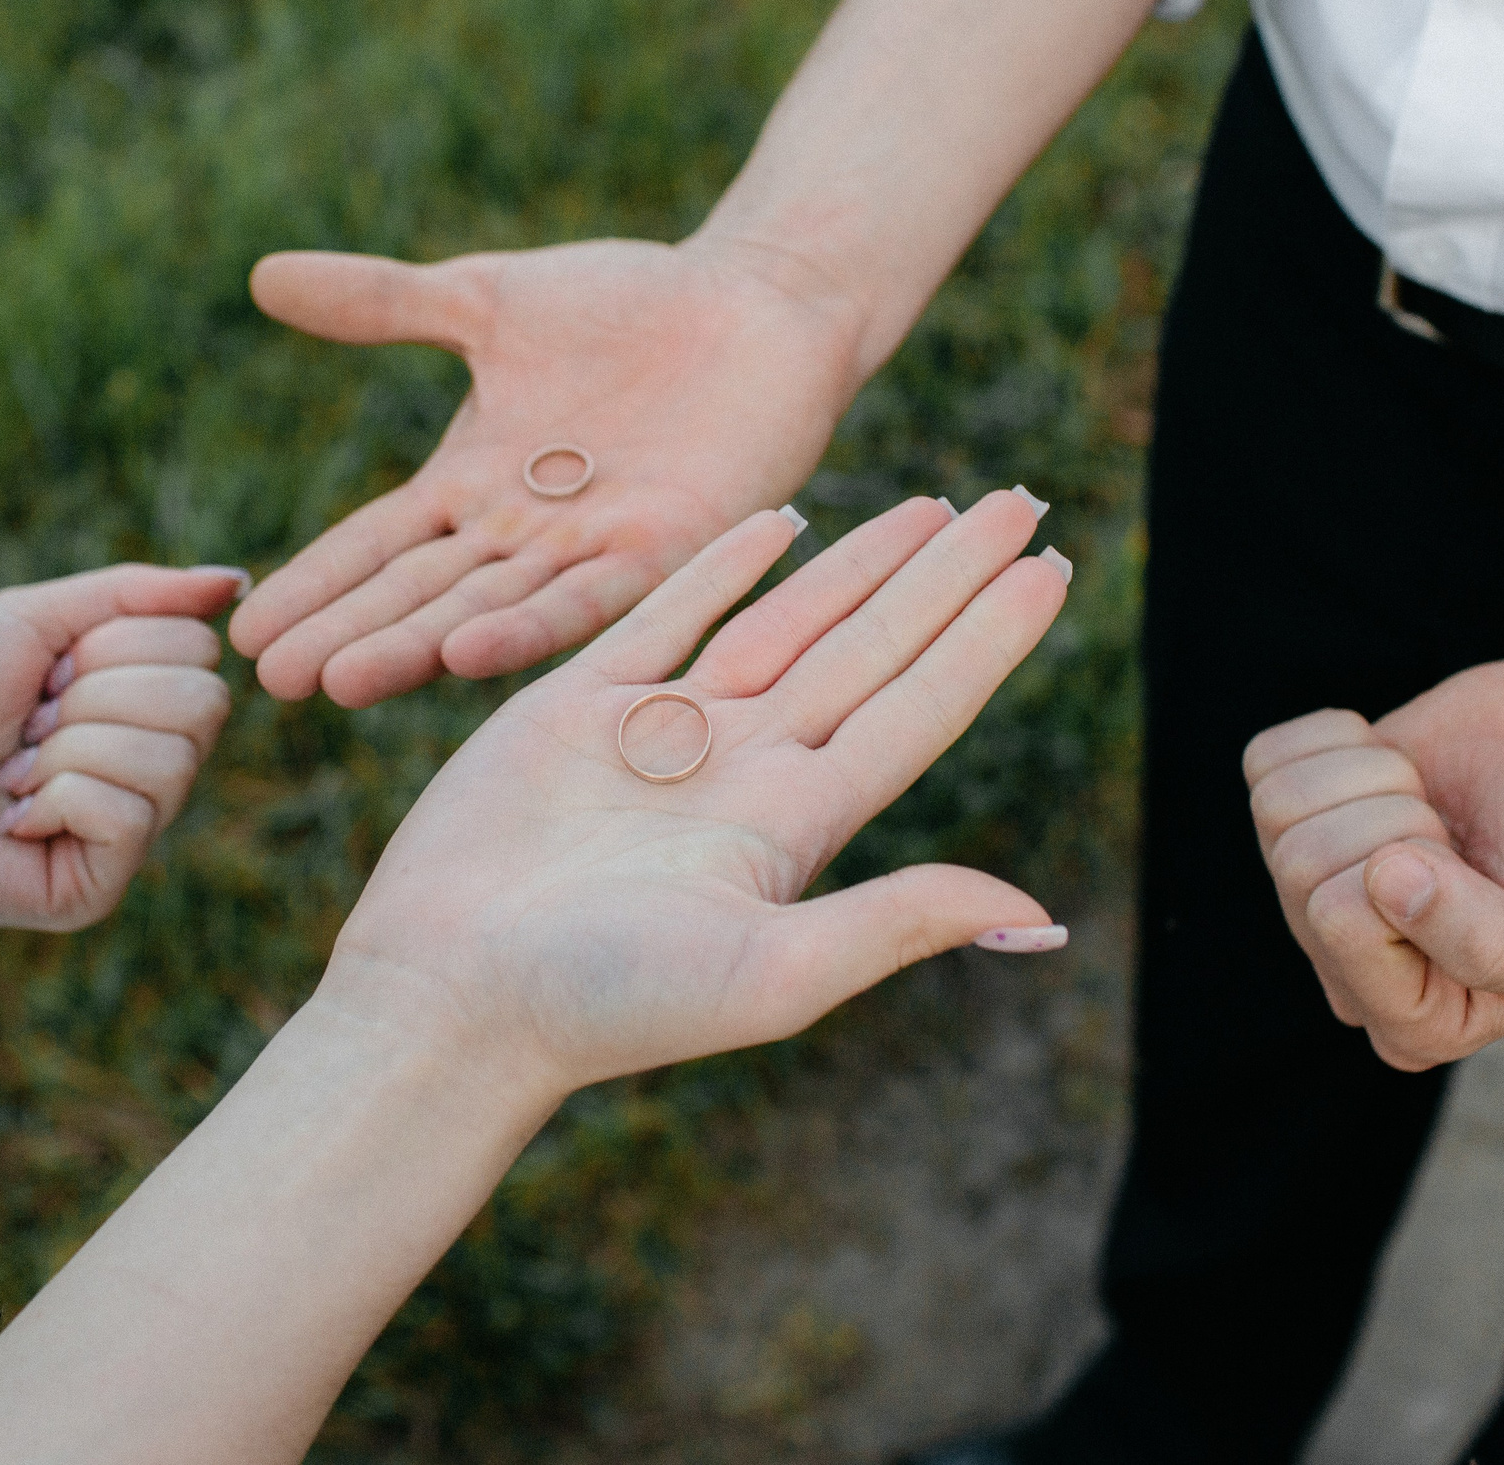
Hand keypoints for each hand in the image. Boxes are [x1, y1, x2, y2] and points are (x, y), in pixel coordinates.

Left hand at [0, 563, 242, 930]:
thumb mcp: (32, 619)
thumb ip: (135, 594)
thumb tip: (239, 581)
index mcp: (138, 700)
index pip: (200, 650)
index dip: (112, 646)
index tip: (42, 674)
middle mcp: (147, 768)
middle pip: (204, 702)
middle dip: (95, 695)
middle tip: (28, 724)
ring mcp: (129, 832)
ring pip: (170, 759)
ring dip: (69, 750)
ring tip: (13, 773)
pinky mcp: (99, 886)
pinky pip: (127, 815)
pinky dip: (56, 798)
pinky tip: (11, 819)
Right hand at [227, 237, 866, 706]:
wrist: (754, 301)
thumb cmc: (627, 303)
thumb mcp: (488, 300)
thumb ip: (383, 303)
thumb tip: (262, 275)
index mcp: (471, 486)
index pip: (375, 545)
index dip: (314, 585)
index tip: (244, 628)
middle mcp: (520, 535)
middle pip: (416, 592)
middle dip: (347, 634)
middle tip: (270, 680)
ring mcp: (588, 548)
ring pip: (485, 607)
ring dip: (414, 646)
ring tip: (344, 681)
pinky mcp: (663, 547)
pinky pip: (587, 598)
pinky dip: (527, 626)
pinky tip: (466, 653)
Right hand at [315, 491, 1071, 1096]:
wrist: (449, 996)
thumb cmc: (605, 1004)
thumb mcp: (771, 973)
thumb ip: (896, 924)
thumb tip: (1036, 912)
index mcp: (797, 826)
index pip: (919, 707)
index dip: (988, 637)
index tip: (1055, 566)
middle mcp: (744, 770)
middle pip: (873, 648)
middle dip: (948, 576)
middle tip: (1024, 501)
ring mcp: (663, 735)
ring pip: (785, 621)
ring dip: (860, 563)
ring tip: (935, 505)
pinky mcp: (576, 708)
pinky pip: (668, 614)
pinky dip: (727, 564)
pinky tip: (783, 519)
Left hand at [1246, 648, 1503, 1069]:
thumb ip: (1499, 952)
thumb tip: (1381, 882)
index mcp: (1424, 1020)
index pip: (1342, 929)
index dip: (1418, 869)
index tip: (1491, 871)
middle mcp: (1350, 964)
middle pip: (1301, 868)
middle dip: (1399, 819)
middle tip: (1464, 835)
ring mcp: (1319, 885)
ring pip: (1279, 811)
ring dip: (1378, 778)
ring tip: (1440, 806)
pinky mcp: (1306, 809)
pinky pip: (1268, 761)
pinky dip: (1345, 738)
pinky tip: (1402, 766)